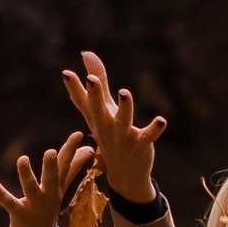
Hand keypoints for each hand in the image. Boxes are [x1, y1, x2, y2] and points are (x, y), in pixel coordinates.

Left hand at [0, 134, 94, 226]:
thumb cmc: (48, 206)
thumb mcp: (61, 187)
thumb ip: (73, 167)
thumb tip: (89, 150)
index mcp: (57, 186)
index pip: (66, 165)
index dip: (71, 149)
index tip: (78, 133)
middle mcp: (49, 195)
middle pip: (53, 178)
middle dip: (52, 166)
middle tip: (50, 151)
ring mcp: (35, 205)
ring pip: (31, 188)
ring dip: (26, 175)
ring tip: (22, 159)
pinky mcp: (20, 214)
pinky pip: (10, 203)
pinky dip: (1, 194)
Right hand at [62, 52, 165, 207]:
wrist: (125, 173)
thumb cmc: (111, 134)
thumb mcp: (102, 109)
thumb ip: (98, 81)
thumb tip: (86, 53)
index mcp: (97, 118)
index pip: (83, 101)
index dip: (74, 88)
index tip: (66, 73)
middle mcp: (107, 127)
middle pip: (98, 110)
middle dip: (95, 95)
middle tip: (90, 79)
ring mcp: (124, 137)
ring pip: (123, 122)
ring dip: (124, 108)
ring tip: (124, 93)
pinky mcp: (141, 144)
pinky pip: (148, 136)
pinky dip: (155, 129)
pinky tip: (161, 120)